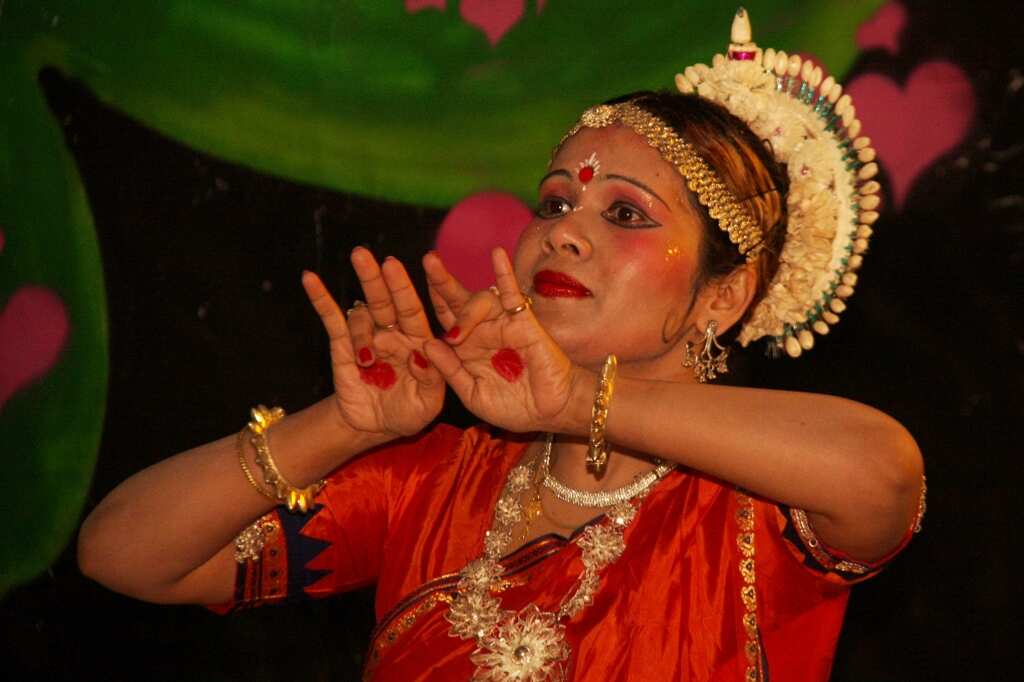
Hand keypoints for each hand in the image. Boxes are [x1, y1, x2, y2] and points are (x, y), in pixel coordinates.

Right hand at [302, 248, 443, 438]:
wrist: (375, 427)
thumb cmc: (409, 412)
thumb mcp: (428, 404)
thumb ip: (431, 379)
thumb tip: (421, 354)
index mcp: (418, 340)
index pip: (413, 310)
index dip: (406, 288)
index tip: (397, 265)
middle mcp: (393, 332)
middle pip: (385, 299)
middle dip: (376, 278)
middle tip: (367, 257)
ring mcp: (367, 337)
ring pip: (361, 317)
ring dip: (360, 333)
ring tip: (364, 360)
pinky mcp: (342, 345)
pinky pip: (332, 319)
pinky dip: (321, 299)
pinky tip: (311, 279)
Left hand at [422, 248, 587, 434]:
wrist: (550, 413)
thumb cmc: (512, 408)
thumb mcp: (473, 395)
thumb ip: (450, 371)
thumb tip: (427, 345)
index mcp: (464, 349)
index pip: (442, 320)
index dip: (426, 305)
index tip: (403, 291)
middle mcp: (480, 331)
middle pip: (456, 300)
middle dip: (441, 281)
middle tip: (428, 261)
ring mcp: (501, 324)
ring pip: (479, 300)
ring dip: (467, 308)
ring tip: (458, 334)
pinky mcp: (523, 322)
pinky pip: (512, 293)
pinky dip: (504, 273)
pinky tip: (497, 254)